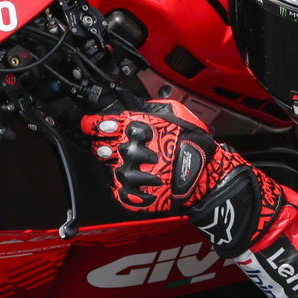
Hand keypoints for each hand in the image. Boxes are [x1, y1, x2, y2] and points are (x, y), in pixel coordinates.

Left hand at [82, 100, 285, 255]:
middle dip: (108, 148)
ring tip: (144, 168)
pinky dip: (127, 187)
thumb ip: (147, 109)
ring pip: (109, 169)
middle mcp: (127, 149)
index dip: (94, 126)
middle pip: (99, 148)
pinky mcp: (132, 195)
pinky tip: (144, 181)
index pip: (99, 125)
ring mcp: (128, 174)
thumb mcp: (173, 114)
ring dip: (122, 167)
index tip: (93, 128)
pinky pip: (118, 190)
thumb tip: (129, 102)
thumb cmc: (193, 145)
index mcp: (135, 127)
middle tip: (125, 150)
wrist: (205, 177)